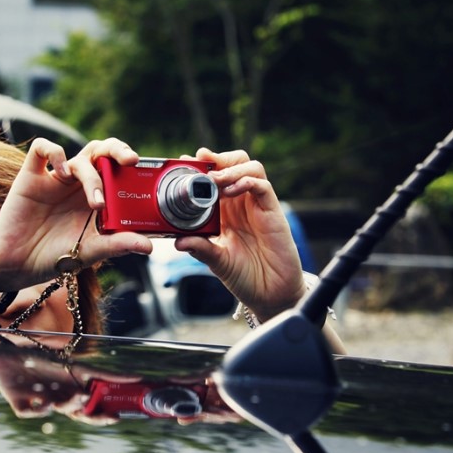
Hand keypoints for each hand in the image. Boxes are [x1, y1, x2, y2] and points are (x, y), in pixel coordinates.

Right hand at [0, 138, 153, 290]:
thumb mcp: (90, 251)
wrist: (17, 266)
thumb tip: (148, 246)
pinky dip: (55, 154)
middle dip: (119, 149)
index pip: (120, 169)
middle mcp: (80, 184)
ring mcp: (56, 178)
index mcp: (98, 196)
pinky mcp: (31, 177)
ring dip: (93, 175)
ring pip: (81, 156)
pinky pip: (42, 148)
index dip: (133, 167)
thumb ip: (117, 245)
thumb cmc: (55, 256)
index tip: (146, 175)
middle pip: (103, 151)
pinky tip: (61, 174)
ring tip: (97, 202)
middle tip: (131, 161)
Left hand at [173, 148, 304, 320]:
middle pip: (236, 163)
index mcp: (226, 209)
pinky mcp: (273, 213)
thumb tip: (178, 241)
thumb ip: (201, 249)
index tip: (184, 161)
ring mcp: (258, 206)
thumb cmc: (245, 275)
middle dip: (219, 158)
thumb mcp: (217, 261)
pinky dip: (247, 182)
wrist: (270, 294)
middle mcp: (242, 203)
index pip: (216, 176)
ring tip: (214, 179)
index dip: (202, 166)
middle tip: (201, 162)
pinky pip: (263, 187)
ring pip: (251, 168)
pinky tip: (232, 191)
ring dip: (231, 168)